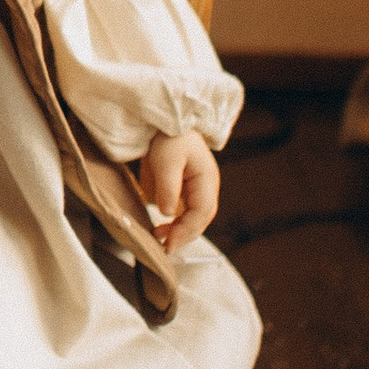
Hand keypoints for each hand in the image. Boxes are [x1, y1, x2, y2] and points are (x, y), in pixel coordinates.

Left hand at [137, 131, 218, 253]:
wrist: (167, 121)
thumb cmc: (170, 136)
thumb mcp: (166, 161)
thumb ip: (168, 187)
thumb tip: (167, 213)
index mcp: (207, 179)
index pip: (201, 213)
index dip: (186, 231)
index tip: (169, 243)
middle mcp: (207, 186)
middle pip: (201, 219)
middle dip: (184, 236)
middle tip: (164, 248)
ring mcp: (199, 187)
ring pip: (195, 217)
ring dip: (180, 231)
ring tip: (161, 239)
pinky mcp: (188, 187)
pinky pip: (187, 211)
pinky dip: (177, 222)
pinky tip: (164, 228)